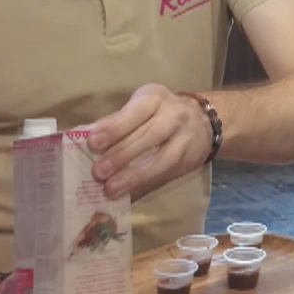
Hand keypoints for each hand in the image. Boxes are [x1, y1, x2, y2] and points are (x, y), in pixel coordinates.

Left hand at [85, 84, 212, 199]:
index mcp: (156, 98)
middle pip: (151, 135)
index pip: (136, 111)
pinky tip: (128, 195)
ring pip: (163, 159)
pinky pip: (166, 175)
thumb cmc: (159, 113)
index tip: (92, 142)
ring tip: (111, 188)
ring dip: (135, 175)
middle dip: (122, 154)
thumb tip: (90, 143)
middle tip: (98, 172)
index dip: (115, 127)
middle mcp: (175, 116)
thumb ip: (119, 121)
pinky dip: (145, 186)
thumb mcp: (141, 106)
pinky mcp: (189, 161)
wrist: (203, 122)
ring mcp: (185, 140)